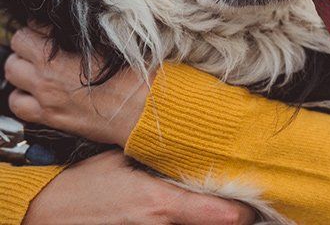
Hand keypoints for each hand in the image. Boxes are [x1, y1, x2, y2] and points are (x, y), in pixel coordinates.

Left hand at [5, 27, 147, 146]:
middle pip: (17, 46)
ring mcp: (46, 97)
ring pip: (12, 74)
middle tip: (44, 44)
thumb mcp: (114, 43)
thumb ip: (88, 33)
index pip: (32, 27)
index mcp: (60, 54)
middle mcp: (47, 75)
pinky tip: (36, 91)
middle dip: (28, 42)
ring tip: (38, 66)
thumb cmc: (134, 75)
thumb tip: (77, 23)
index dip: (43, 25)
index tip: (53, 28)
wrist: (143, 110)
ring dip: (22, 67)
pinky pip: (17, 105)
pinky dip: (22, 96)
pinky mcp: (50, 117)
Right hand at [24, 150, 255, 224]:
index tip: (256, 201)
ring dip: (209, 219)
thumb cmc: (83, 185)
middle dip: (230, 216)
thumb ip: (159, 156)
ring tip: (225, 208)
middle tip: (245, 203)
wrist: (45, 215)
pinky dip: (189, 223)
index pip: (222, 216)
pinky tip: (197, 213)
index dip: (244, 211)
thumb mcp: (123, 160)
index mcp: (161, 203)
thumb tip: (189, 141)